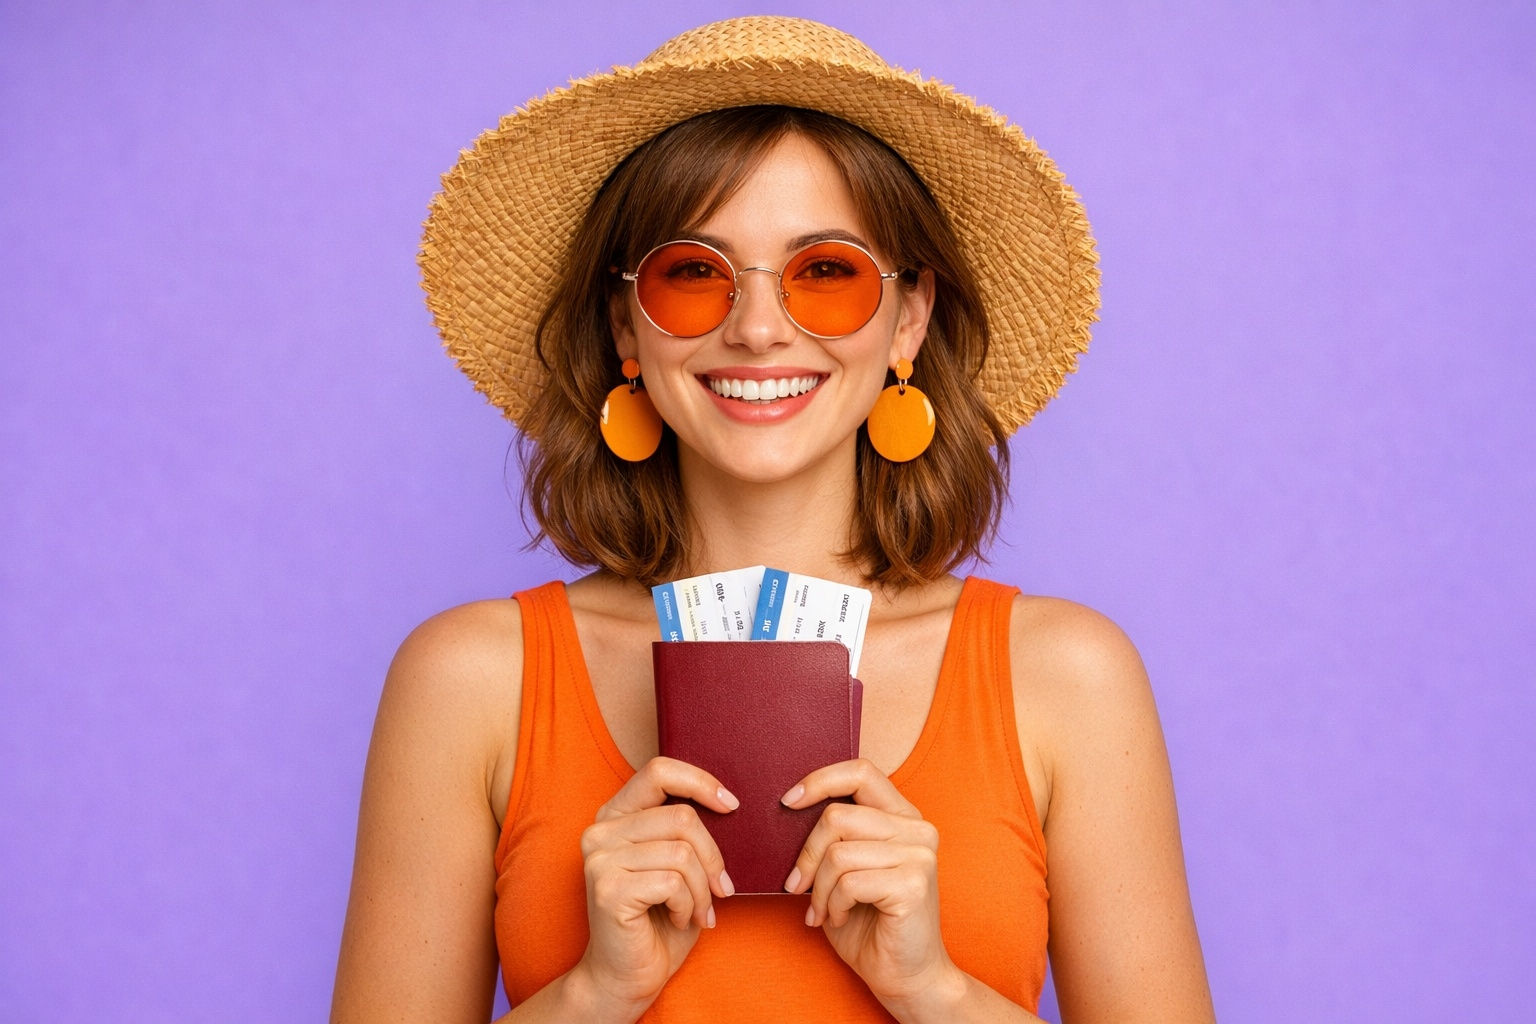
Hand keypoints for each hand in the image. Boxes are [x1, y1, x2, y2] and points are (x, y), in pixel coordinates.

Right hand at [566, 757, 737, 1020]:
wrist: (627, 976)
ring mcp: (599, 858)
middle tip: (721, 889)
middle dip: (713, 858)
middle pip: (681, 817)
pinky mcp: (608, 888)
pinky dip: (690, 905)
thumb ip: (686, 831)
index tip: (731, 806)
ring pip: (682, 852)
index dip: (700, 781)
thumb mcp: (677, 863)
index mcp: (616, 815)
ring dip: (702, 889)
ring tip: (698, 911)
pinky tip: (681, 920)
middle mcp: (600, 831)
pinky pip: (673, 881)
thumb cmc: (660, 920)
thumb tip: (729, 803)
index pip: (658, 770)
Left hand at [782, 759, 964, 1015]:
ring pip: (838, 852)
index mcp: (903, 816)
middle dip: (806, 856)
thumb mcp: (847, 868)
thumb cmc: (869, 922)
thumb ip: (835, 835)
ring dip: (819, 888)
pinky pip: (849, 881)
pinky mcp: (914, 883)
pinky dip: (833, 904)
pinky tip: (840, 918)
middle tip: (797, 886)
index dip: (820, 781)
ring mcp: (920, 854)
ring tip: (823, 910)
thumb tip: (788, 806)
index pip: (861, 771)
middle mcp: (918, 829)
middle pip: (837, 816)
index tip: (787, 802)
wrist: (905, 975)